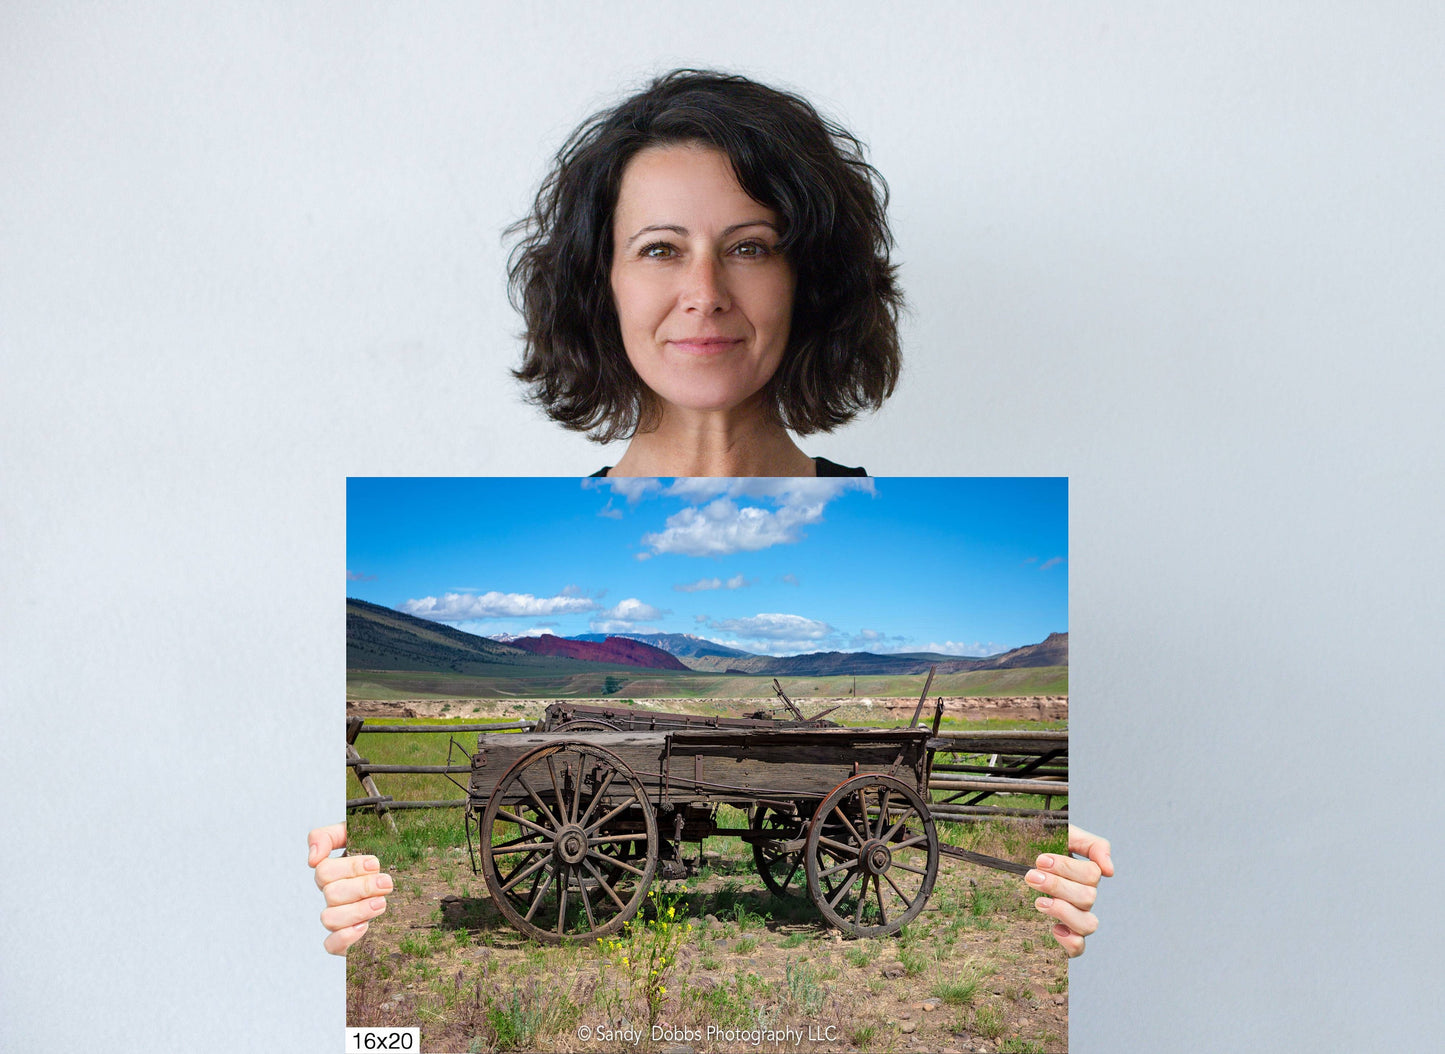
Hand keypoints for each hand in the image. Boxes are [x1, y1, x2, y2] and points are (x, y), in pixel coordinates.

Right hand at [308, 822, 391, 954]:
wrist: (405, 881)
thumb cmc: (378, 857)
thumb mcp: (357, 835)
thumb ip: (330, 836)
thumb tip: (313, 858)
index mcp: (333, 872)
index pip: (324, 870)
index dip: (349, 867)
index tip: (375, 864)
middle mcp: (332, 895)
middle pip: (331, 893)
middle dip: (362, 887)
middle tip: (386, 883)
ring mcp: (338, 918)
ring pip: (329, 918)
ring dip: (357, 910)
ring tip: (381, 903)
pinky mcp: (345, 940)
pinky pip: (331, 945)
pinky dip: (345, 937)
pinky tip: (365, 927)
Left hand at [1027, 824, 1113, 956]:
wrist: (1014, 861)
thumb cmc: (1041, 848)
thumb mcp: (1065, 835)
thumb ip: (1092, 845)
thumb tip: (1109, 870)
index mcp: (1085, 875)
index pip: (1091, 875)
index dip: (1067, 868)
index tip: (1040, 860)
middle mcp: (1084, 899)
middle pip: (1087, 898)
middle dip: (1057, 886)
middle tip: (1031, 876)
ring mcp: (1075, 919)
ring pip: (1088, 924)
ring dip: (1063, 912)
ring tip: (1039, 902)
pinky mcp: (1064, 937)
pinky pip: (1078, 948)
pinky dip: (1070, 941)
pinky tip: (1053, 929)